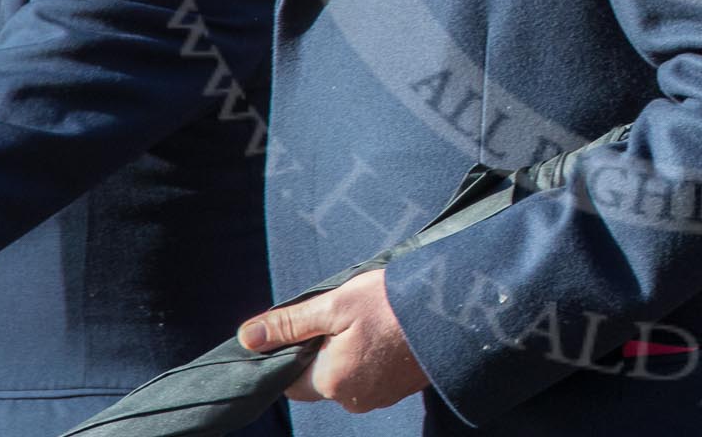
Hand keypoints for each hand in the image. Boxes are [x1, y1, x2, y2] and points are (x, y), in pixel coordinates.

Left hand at [238, 270, 426, 412]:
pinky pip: (372, 376)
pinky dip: (372, 356)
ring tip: (369, 319)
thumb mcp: (335, 303)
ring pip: (346, 375)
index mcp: (331, 381)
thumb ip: (290, 324)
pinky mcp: (400, 389)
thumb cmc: (392, 303)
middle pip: (320, 377)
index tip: (310, 323)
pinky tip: (385, 330)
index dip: (292, 350)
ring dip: (349, 351)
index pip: (290, 378)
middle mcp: (353, 399)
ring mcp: (380, 397)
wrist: (454, 308)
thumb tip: (247, 338)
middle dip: (324, 348)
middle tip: (344, 314)